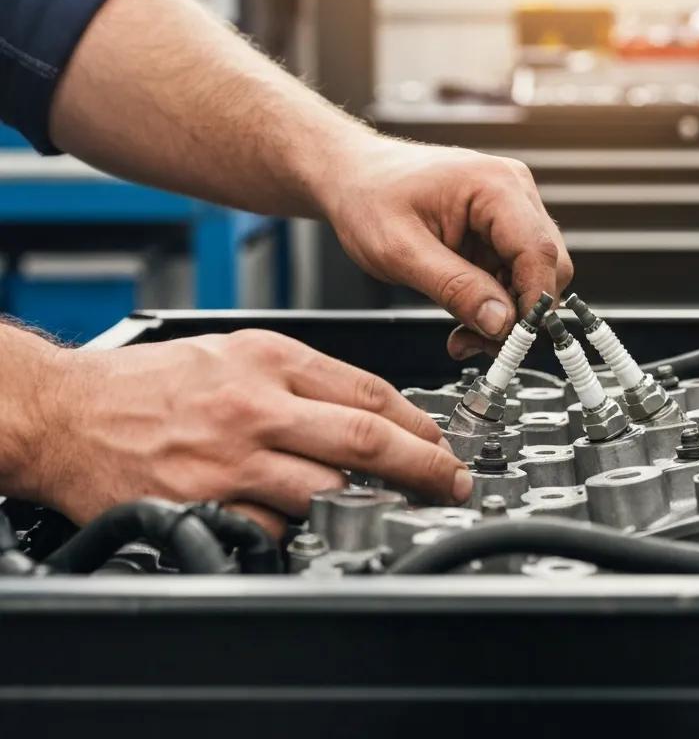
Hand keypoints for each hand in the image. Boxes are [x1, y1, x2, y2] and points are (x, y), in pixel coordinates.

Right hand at [20, 329, 469, 534]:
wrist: (71, 411)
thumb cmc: (154, 381)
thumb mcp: (236, 348)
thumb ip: (303, 374)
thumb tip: (368, 409)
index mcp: (269, 358)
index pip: (366, 389)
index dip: (415, 420)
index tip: (440, 440)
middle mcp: (255, 406)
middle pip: (363, 437)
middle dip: (421, 465)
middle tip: (450, 480)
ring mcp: (231, 459)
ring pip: (325, 487)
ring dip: (365, 501)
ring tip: (390, 506)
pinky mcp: (204, 502)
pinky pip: (272, 526)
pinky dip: (296, 526)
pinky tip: (301, 519)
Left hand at [326, 137, 573, 358]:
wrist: (353, 176)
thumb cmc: (368, 197)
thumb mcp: (400, 251)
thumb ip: (454, 288)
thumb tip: (500, 323)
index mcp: (494, 185)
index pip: (539, 251)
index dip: (533, 302)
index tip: (511, 341)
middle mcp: (513, 191)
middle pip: (547, 266)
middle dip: (519, 314)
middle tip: (480, 344)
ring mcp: (511, 208)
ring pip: (534, 276)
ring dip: (504, 314)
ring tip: (462, 334)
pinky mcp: (501, 227)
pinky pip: (514, 274)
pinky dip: (494, 303)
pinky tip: (464, 316)